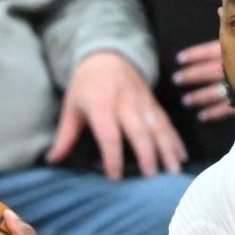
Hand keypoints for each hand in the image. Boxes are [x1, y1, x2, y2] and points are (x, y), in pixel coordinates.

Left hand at [47, 51, 186, 178]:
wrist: (108, 55)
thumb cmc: (86, 84)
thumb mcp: (72, 106)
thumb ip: (65, 135)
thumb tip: (52, 160)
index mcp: (101, 105)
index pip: (109, 134)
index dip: (113, 157)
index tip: (115, 177)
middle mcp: (125, 104)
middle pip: (139, 132)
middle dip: (147, 156)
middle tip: (152, 179)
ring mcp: (143, 103)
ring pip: (158, 128)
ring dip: (167, 150)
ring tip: (173, 172)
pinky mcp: (154, 103)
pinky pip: (167, 123)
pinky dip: (176, 140)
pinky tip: (181, 156)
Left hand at [173, 40, 234, 122]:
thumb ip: (233, 39)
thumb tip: (222, 16)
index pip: (210, 51)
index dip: (195, 55)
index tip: (179, 59)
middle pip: (208, 72)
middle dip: (191, 76)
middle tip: (176, 80)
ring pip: (215, 92)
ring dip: (199, 97)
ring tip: (185, 101)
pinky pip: (227, 109)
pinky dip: (214, 113)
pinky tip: (202, 116)